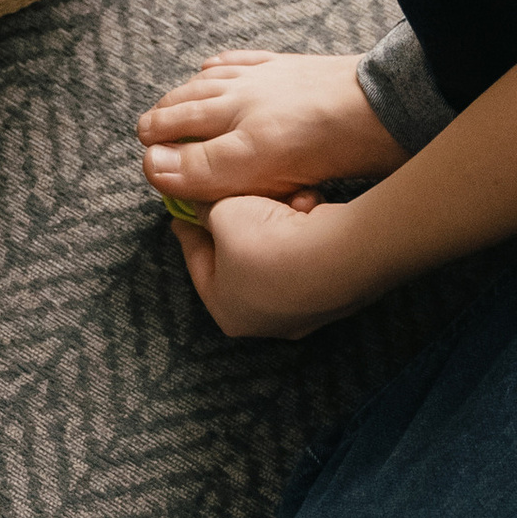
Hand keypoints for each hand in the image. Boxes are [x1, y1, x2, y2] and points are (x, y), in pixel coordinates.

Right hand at [137, 48, 405, 209]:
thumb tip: (150, 162)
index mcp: (229, 117)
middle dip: (165, 116)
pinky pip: (248, 60)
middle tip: (147, 128)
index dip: (158, 144)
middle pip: (191, 102)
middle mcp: (243, 91)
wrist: (384, 108)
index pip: (178, 130)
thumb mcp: (252, 165)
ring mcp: (269, 75)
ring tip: (175, 97)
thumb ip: (200, 166)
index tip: (145, 154)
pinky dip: (224, 64)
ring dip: (189, 90)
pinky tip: (217, 66)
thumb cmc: (323, 145)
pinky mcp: (294, 67)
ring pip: (215, 80)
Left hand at [172, 191, 365, 341]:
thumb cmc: (266, 243)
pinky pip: (310, 253)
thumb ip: (206, 208)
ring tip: (276, 196)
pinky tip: (306, 205)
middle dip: (237, 223)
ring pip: (278, 254)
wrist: (335, 255)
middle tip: (229, 196)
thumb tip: (201, 201)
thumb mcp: (221, 213)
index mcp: (227, 312)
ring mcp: (305, 310)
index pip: (198, 263)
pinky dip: (305, 227)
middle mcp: (266, 321)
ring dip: (275, 221)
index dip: (188, 229)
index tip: (181, 210)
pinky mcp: (336, 292)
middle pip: (240, 261)